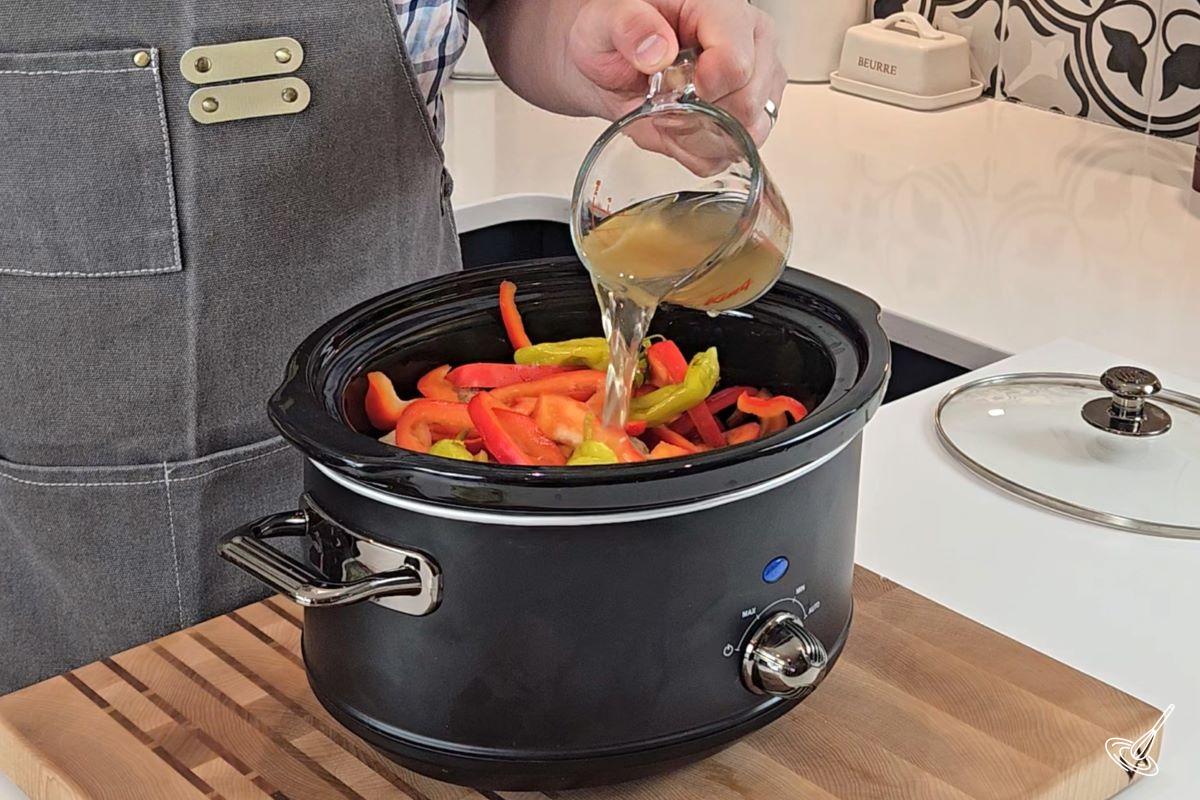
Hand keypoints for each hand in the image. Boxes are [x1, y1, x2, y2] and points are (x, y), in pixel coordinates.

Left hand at [566, 0, 785, 144]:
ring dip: (699, 136)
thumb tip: (658, 51)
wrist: (609, 60)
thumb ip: (629, 26)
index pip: (736, 64)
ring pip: (747, 133)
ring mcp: (755, 83)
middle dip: (698, 115)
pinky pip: (731, 153)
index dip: (703, 89)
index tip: (670, 91)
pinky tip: (678, 130)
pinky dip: (698, 151)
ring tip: (669, 114)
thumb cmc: (616, 33)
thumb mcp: (607, 19)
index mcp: (724, 11)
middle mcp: (751, 44)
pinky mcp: (749, 117)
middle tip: (662, 100)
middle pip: (748, 104)